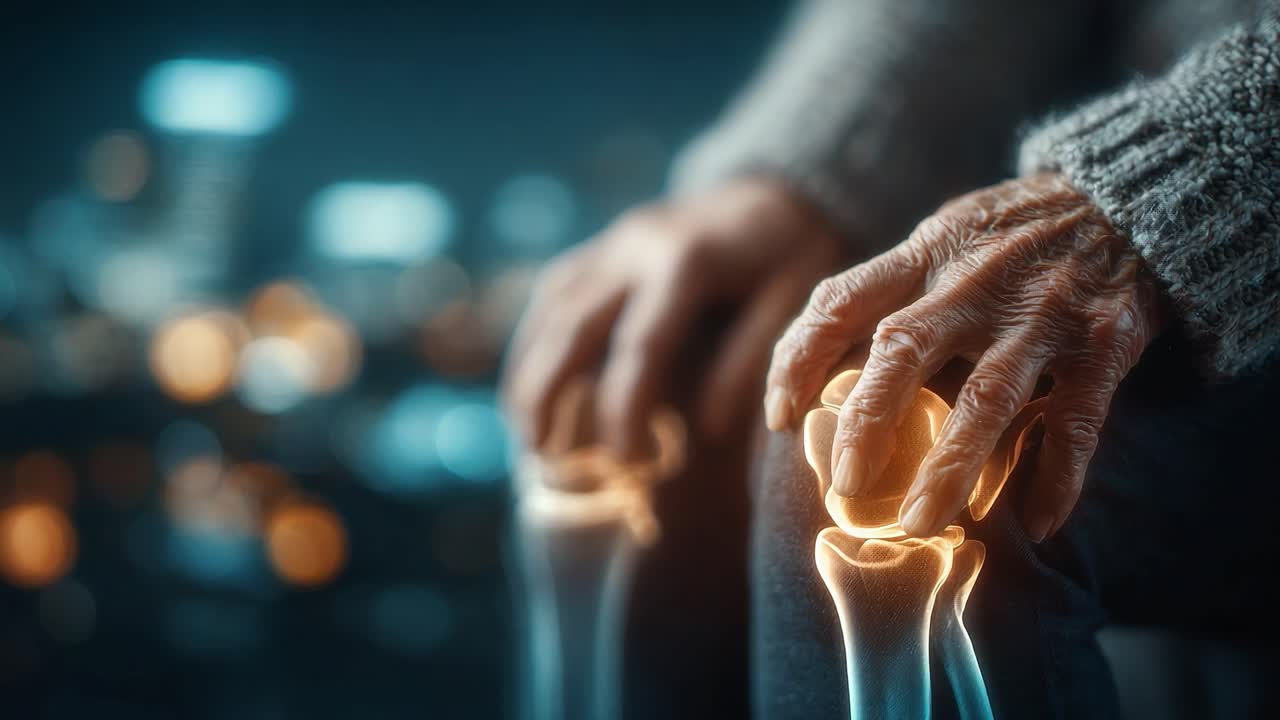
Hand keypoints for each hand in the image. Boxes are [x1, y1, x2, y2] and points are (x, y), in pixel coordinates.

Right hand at [504, 178, 845, 459]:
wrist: (773, 191)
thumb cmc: (790, 255)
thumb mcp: (792, 302)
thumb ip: (750, 361)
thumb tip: (707, 430)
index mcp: (686, 261)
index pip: (641, 346)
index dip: (625, 408)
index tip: (623, 461)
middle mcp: (635, 246)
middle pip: (573, 325)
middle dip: (548, 393)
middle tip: (542, 455)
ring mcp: (611, 242)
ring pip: (552, 309)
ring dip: (530, 373)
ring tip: (529, 436)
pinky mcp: (600, 247)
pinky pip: (553, 295)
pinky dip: (534, 343)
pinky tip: (531, 386)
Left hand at [765, 173, 1164, 540]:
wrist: (1129, 198)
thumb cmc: (1014, 233)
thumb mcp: (946, 236)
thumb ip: (894, 287)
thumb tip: (822, 360)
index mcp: (925, 255)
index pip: (839, 302)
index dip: (797, 359)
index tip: (779, 417)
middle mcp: (973, 284)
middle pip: (902, 350)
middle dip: (866, 419)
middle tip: (844, 484)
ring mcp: (1040, 314)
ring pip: (986, 397)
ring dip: (950, 465)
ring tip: (920, 523)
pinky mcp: (1103, 342)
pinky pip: (1077, 419)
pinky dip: (1058, 474)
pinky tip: (1037, 519)